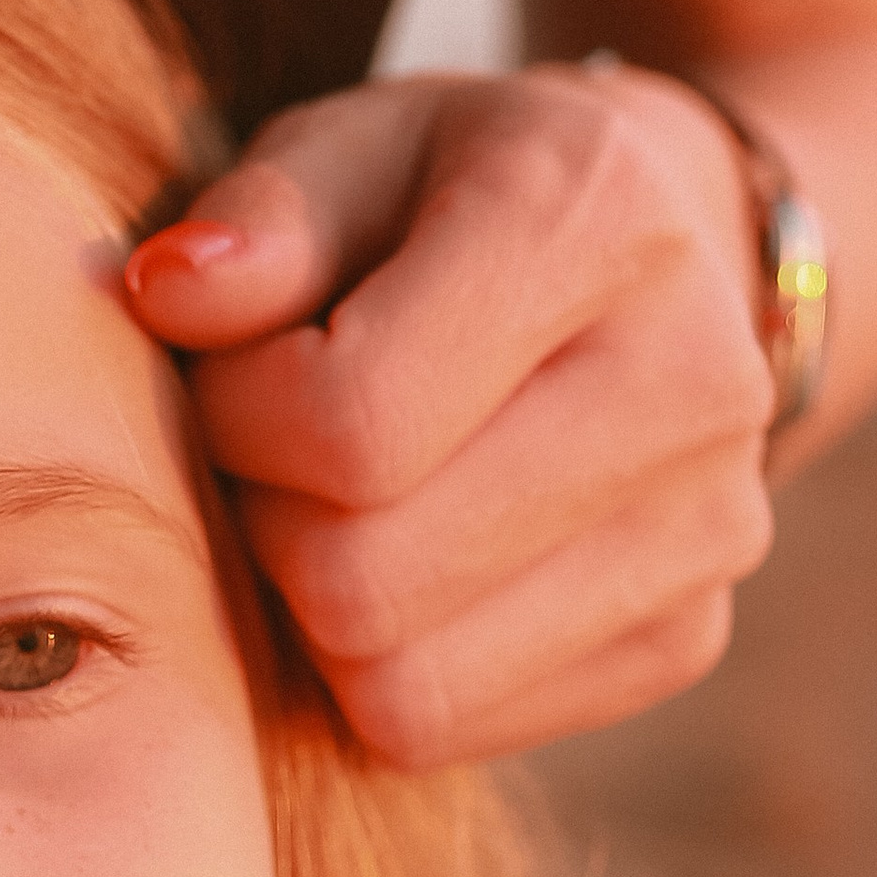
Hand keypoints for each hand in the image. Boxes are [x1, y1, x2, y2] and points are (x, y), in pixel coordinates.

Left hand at [126, 62, 778, 765]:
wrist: (660, 247)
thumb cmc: (452, 195)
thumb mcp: (348, 149)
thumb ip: (259, 217)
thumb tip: (167, 292)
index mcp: (600, 220)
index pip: (352, 424)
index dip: (240, 417)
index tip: (237, 370)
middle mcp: (691, 382)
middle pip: (366, 582)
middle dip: (270, 524)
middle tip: (272, 453)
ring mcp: (710, 528)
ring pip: (401, 686)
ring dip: (315, 609)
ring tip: (332, 504)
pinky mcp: (685, 640)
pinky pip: (449, 727)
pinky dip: (383, 665)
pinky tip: (404, 558)